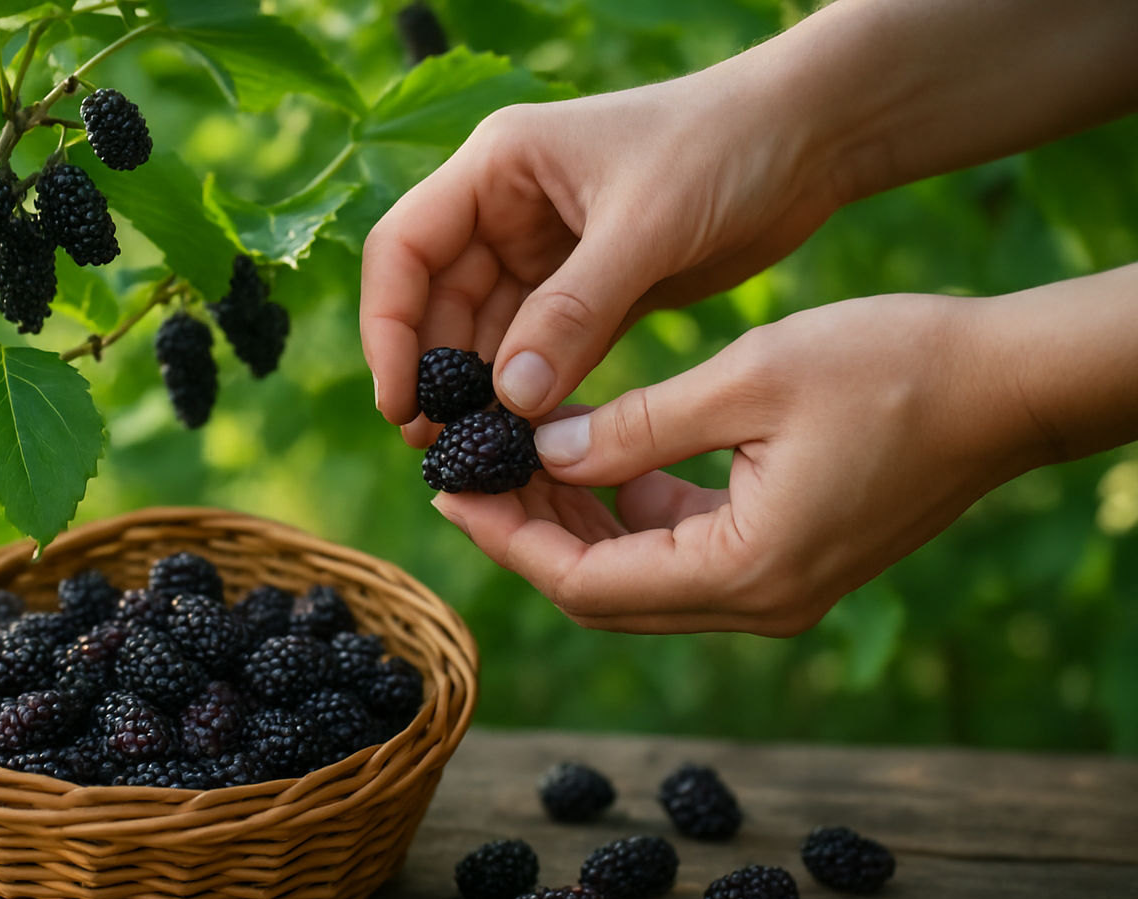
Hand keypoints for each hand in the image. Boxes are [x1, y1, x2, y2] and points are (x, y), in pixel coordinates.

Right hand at [360, 75, 839, 443]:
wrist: (809, 140)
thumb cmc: (725, 147)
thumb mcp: (645, 225)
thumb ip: (574, 312)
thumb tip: (509, 400)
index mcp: (498, 168)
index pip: (404, 249)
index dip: (388, 328)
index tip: (403, 403)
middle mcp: (506, 208)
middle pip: (436, 303)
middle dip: (435, 377)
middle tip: (445, 453)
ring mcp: (545, 252)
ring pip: (486, 336)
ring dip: (482, 396)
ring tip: (483, 460)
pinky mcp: (588, 291)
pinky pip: (539, 351)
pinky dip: (530, 395)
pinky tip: (529, 441)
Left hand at [430, 292, 1052, 634]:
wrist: (1008, 384)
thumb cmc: (893, 367)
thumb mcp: (747, 381)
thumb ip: (635, 428)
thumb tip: (545, 453)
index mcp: (744, 573)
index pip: (586, 583)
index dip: (509, 540)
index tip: (451, 491)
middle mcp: (758, 602)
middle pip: (603, 592)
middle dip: (529, 534)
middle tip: (468, 473)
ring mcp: (777, 589)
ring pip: (638, 576)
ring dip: (575, 524)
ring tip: (514, 459)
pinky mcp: (789, 559)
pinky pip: (683, 554)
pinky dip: (630, 515)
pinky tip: (594, 459)